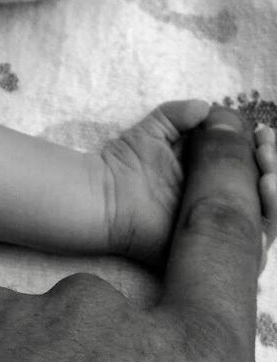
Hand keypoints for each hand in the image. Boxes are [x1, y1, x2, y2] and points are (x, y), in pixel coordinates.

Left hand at [101, 99, 276, 266]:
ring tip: (268, 178)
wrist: (103, 196)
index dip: (265, 151)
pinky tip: (260, 205)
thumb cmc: (126, 162)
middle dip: (273, 170)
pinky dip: (260, 232)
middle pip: (264, 192)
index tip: (265, 134)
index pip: (252, 164)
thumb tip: (208, 106)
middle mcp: (222, 203)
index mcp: (214, 175)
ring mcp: (219, 231)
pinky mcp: (211, 255)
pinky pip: (247, 252)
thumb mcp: (157, 129)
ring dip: (274, 198)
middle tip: (266, 153)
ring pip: (263, 220)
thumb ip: (180, 114)